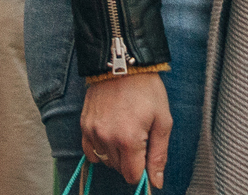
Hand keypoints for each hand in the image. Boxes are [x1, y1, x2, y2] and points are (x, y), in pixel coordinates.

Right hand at [79, 72, 170, 188]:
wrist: (123, 63)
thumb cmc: (147, 90)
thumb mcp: (162, 120)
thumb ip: (159, 154)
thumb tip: (156, 182)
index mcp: (129, 139)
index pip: (132, 175)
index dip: (142, 171)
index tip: (146, 156)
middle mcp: (107, 138)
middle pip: (118, 169)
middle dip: (131, 160)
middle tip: (139, 137)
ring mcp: (93, 131)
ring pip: (105, 160)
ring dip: (116, 154)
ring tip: (125, 132)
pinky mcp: (84, 124)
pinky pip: (90, 151)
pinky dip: (100, 149)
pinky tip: (110, 136)